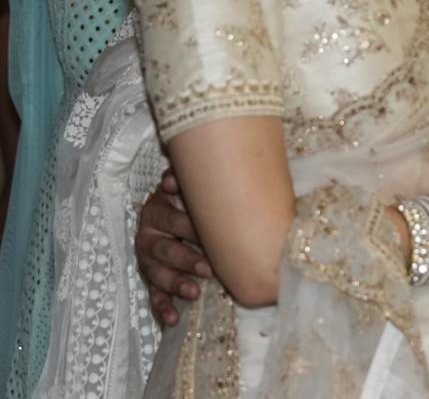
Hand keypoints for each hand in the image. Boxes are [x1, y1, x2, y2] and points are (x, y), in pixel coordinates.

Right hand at [135, 169, 211, 326]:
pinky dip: (162, 308)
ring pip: (158, 275)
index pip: (171, 219)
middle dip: (186, 260)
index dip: (189, 228)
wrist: (168, 212)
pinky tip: (173, 319)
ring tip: (194, 293)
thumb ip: (179, 182)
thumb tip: (170, 180)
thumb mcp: (182, 188)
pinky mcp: (149, 280)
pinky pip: (153, 296)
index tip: (209, 237)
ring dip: (176, 285)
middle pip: (165, 250)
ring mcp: (147, 261)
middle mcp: (147, 237)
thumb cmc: (184, 200)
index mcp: (155, 211)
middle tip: (208, 269)